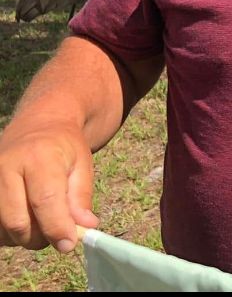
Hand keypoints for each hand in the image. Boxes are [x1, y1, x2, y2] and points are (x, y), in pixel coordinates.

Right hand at [0, 121, 97, 251]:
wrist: (38, 125)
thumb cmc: (64, 147)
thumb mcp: (82, 165)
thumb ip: (81, 198)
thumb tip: (85, 228)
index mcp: (39, 157)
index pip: (45, 200)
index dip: (57, 228)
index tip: (69, 244)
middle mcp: (7, 167)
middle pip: (17, 221)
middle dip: (39, 238)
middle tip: (58, 236)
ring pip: (1, 229)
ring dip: (23, 238)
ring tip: (42, 223)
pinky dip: (8, 233)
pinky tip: (24, 219)